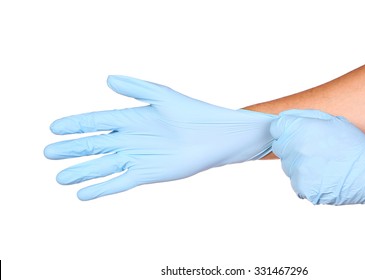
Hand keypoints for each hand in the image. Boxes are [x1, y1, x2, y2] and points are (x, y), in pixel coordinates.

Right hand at [44, 75, 274, 199]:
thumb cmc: (192, 112)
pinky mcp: (148, 174)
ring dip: (82, 171)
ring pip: (103, 165)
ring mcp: (138, 157)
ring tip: (60, 178)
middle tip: (48, 153)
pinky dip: (102, 188)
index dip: (75, 125)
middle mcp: (130, 138)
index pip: (96, 122)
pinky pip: (120, 182)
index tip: (54, 128)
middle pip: (94, 145)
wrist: (217, 136)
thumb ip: (135, 88)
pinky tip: (84, 194)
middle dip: (72, 149)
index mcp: (131, 118)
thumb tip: (107, 79)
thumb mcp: (162, 95)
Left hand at [270, 109, 364, 214]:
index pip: (277, 128)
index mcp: (302, 128)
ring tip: (324, 165)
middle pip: (280, 148)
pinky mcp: (304, 188)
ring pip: (288, 168)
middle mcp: (296, 148)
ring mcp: (299, 170)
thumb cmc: (355, 145)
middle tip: (316, 152)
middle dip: (293, 148)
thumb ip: (304, 117)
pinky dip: (308, 183)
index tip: (297, 135)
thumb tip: (283, 118)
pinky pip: (297, 185)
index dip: (287, 131)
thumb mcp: (332, 121)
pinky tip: (325, 178)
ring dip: (301, 167)